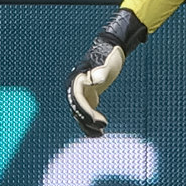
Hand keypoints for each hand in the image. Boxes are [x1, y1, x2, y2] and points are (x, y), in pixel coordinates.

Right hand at [66, 8, 147, 137]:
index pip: (78, 100)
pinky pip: (86, 112)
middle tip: (102, 128)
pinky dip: (91, 122)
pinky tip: (99, 131)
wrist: (110, 51)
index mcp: (77, 79)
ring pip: (79, 114)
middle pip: (77, 109)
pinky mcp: (87, 96)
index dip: (87, 112)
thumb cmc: (108, 57)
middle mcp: (75, 87)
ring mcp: (80, 93)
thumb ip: (101, 72)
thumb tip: (95, 79)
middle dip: (88, 121)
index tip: (99, 122)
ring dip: (88, 125)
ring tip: (101, 134)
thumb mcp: (107, 64)